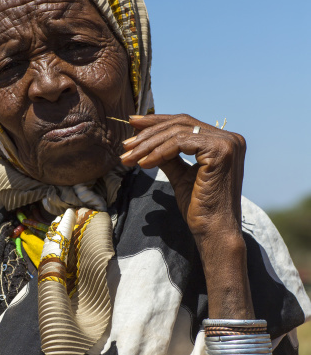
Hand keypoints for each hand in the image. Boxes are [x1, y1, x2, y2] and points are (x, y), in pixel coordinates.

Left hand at [120, 114, 245, 244]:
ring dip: (148, 144)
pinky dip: (158, 152)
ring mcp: (227, 143)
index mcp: (223, 142)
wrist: (214, 231)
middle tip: (125, 144)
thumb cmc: (200, 209)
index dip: (157, 123)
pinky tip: (143, 163)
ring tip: (129, 157)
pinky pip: (180, 143)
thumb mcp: (181, 177)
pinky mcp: (220, 150)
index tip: (133, 126)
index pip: (186, 124)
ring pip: (177, 132)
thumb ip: (169, 157)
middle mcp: (230, 138)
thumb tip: (148, 144)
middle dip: (149, 132)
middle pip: (181, 124)